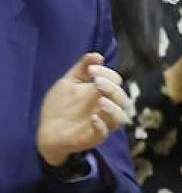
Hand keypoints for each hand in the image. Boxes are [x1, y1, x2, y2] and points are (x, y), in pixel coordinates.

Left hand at [36, 53, 131, 167]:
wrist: (48, 129)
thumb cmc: (61, 105)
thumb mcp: (69, 82)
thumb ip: (82, 68)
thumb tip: (97, 55)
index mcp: (103, 93)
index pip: (116, 81)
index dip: (107, 74)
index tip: (91, 70)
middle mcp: (108, 108)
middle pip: (122, 99)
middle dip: (112, 89)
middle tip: (97, 82)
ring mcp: (104, 123)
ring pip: (120, 117)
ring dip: (113, 108)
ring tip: (100, 101)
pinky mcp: (96, 137)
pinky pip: (105, 132)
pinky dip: (101, 125)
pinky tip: (93, 118)